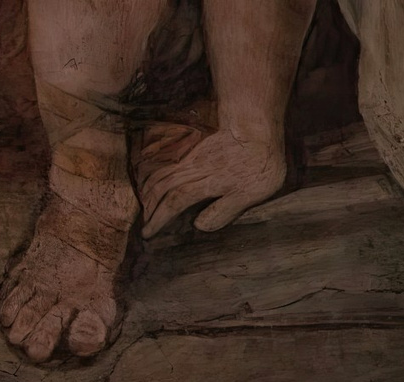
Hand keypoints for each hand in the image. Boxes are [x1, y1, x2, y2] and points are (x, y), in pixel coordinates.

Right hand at [138, 128, 286, 235]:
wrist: (257, 125)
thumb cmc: (260, 163)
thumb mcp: (250, 193)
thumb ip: (224, 211)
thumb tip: (198, 225)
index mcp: (207, 184)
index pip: (175, 202)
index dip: (160, 218)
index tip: (148, 233)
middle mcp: (195, 171)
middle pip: (164, 189)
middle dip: (150, 208)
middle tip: (143, 226)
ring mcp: (194, 159)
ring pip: (164, 175)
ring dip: (151, 193)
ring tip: (145, 208)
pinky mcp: (198, 151)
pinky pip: (169, 166)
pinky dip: (157, 177)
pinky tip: (156, 185)